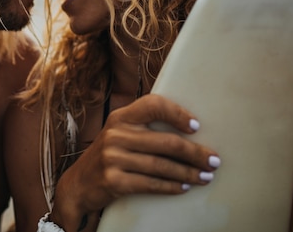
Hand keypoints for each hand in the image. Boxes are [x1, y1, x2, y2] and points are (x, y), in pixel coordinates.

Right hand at [50, 94, 219, 230]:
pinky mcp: (114, 181)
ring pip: (162, 165)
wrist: (78, 184)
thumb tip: (189, 129)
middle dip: (195, 153)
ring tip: (205, 176)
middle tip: (214, 160)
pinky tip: (184, 187)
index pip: (153, 105)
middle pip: (166, 141)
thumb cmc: (110, 155)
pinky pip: (151, 184)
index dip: (178, 113)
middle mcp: (115, 134)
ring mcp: (113, 158)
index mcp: (120, 117)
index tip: (197, 126)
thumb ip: (143, 127)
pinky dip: (172, 186)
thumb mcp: (119, 133)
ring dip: (188, 173)